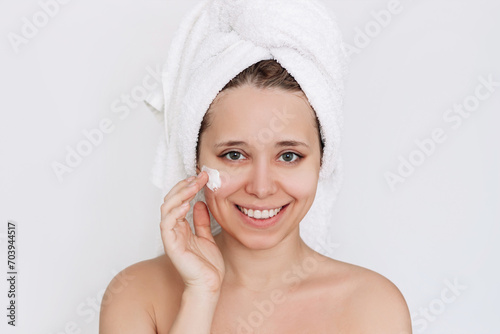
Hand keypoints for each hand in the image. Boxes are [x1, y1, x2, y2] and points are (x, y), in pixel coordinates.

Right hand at [160, 172, 224, 293]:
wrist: (209, 285)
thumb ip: (201, 221)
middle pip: (171, 201)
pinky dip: (175, 212)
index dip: (188, 187)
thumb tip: (200, 203)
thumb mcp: (207, 237)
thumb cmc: (207, 266)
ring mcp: (171, 237)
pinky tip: (187, 203)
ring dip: (179, 194)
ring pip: (167, 208)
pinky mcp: (171, 245)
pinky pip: (167, 224)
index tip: (201, 176)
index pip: (178, 201)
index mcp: (181, 227)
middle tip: (199, 176)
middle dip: (184, 186)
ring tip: (193, 185)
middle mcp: (174, 230)